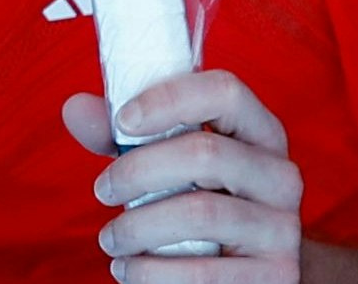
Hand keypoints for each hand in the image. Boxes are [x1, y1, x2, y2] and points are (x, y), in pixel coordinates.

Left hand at [63, 70, 304, 281]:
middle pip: (205, 153)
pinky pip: (204, 274)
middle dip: (138, 171)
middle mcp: (281, 175)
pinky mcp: (274, 276)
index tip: (121, 120)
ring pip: (200, 214)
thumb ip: (128, 136)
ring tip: (111, 239)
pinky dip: (152, 273)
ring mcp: (282, 228)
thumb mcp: (176, 164)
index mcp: (261, 132)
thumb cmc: (207, 202)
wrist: (257, 271)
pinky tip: (129, 269)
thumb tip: (75, 109)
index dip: (169, 99)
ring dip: (138, 227)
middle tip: (102, 190)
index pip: (225, 91)